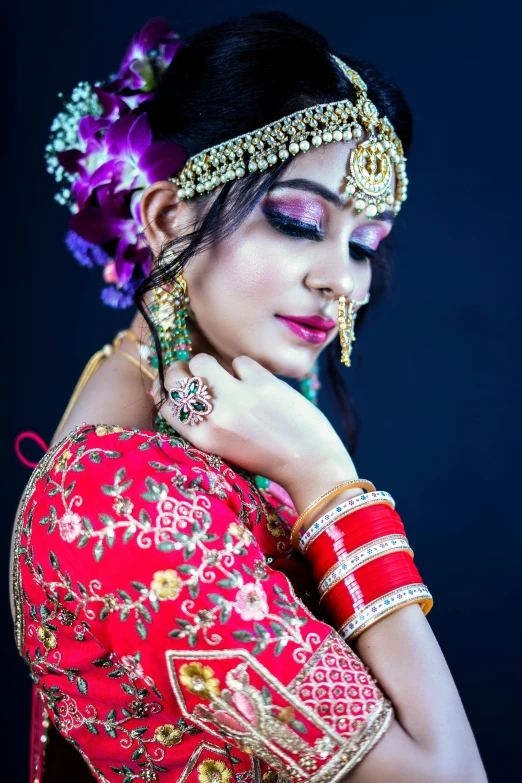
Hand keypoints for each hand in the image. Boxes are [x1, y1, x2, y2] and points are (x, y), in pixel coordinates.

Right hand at [152, 353, 358, 505]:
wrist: (310, 465)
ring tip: (227, 377)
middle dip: (182, 370)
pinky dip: (247, 369)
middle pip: (176, 377)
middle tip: (197, 374)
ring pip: (202, 360)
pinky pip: (240, 361)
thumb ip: (201, 424)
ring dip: (211, 364)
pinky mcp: (261, 382)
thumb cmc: (266, 457)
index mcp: (203, 439)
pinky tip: (258, 385)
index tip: (175, 384)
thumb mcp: (224, 449)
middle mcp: (215, 418)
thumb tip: (172, 392)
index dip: (167, 388)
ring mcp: (238, 397)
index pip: (167, 404)